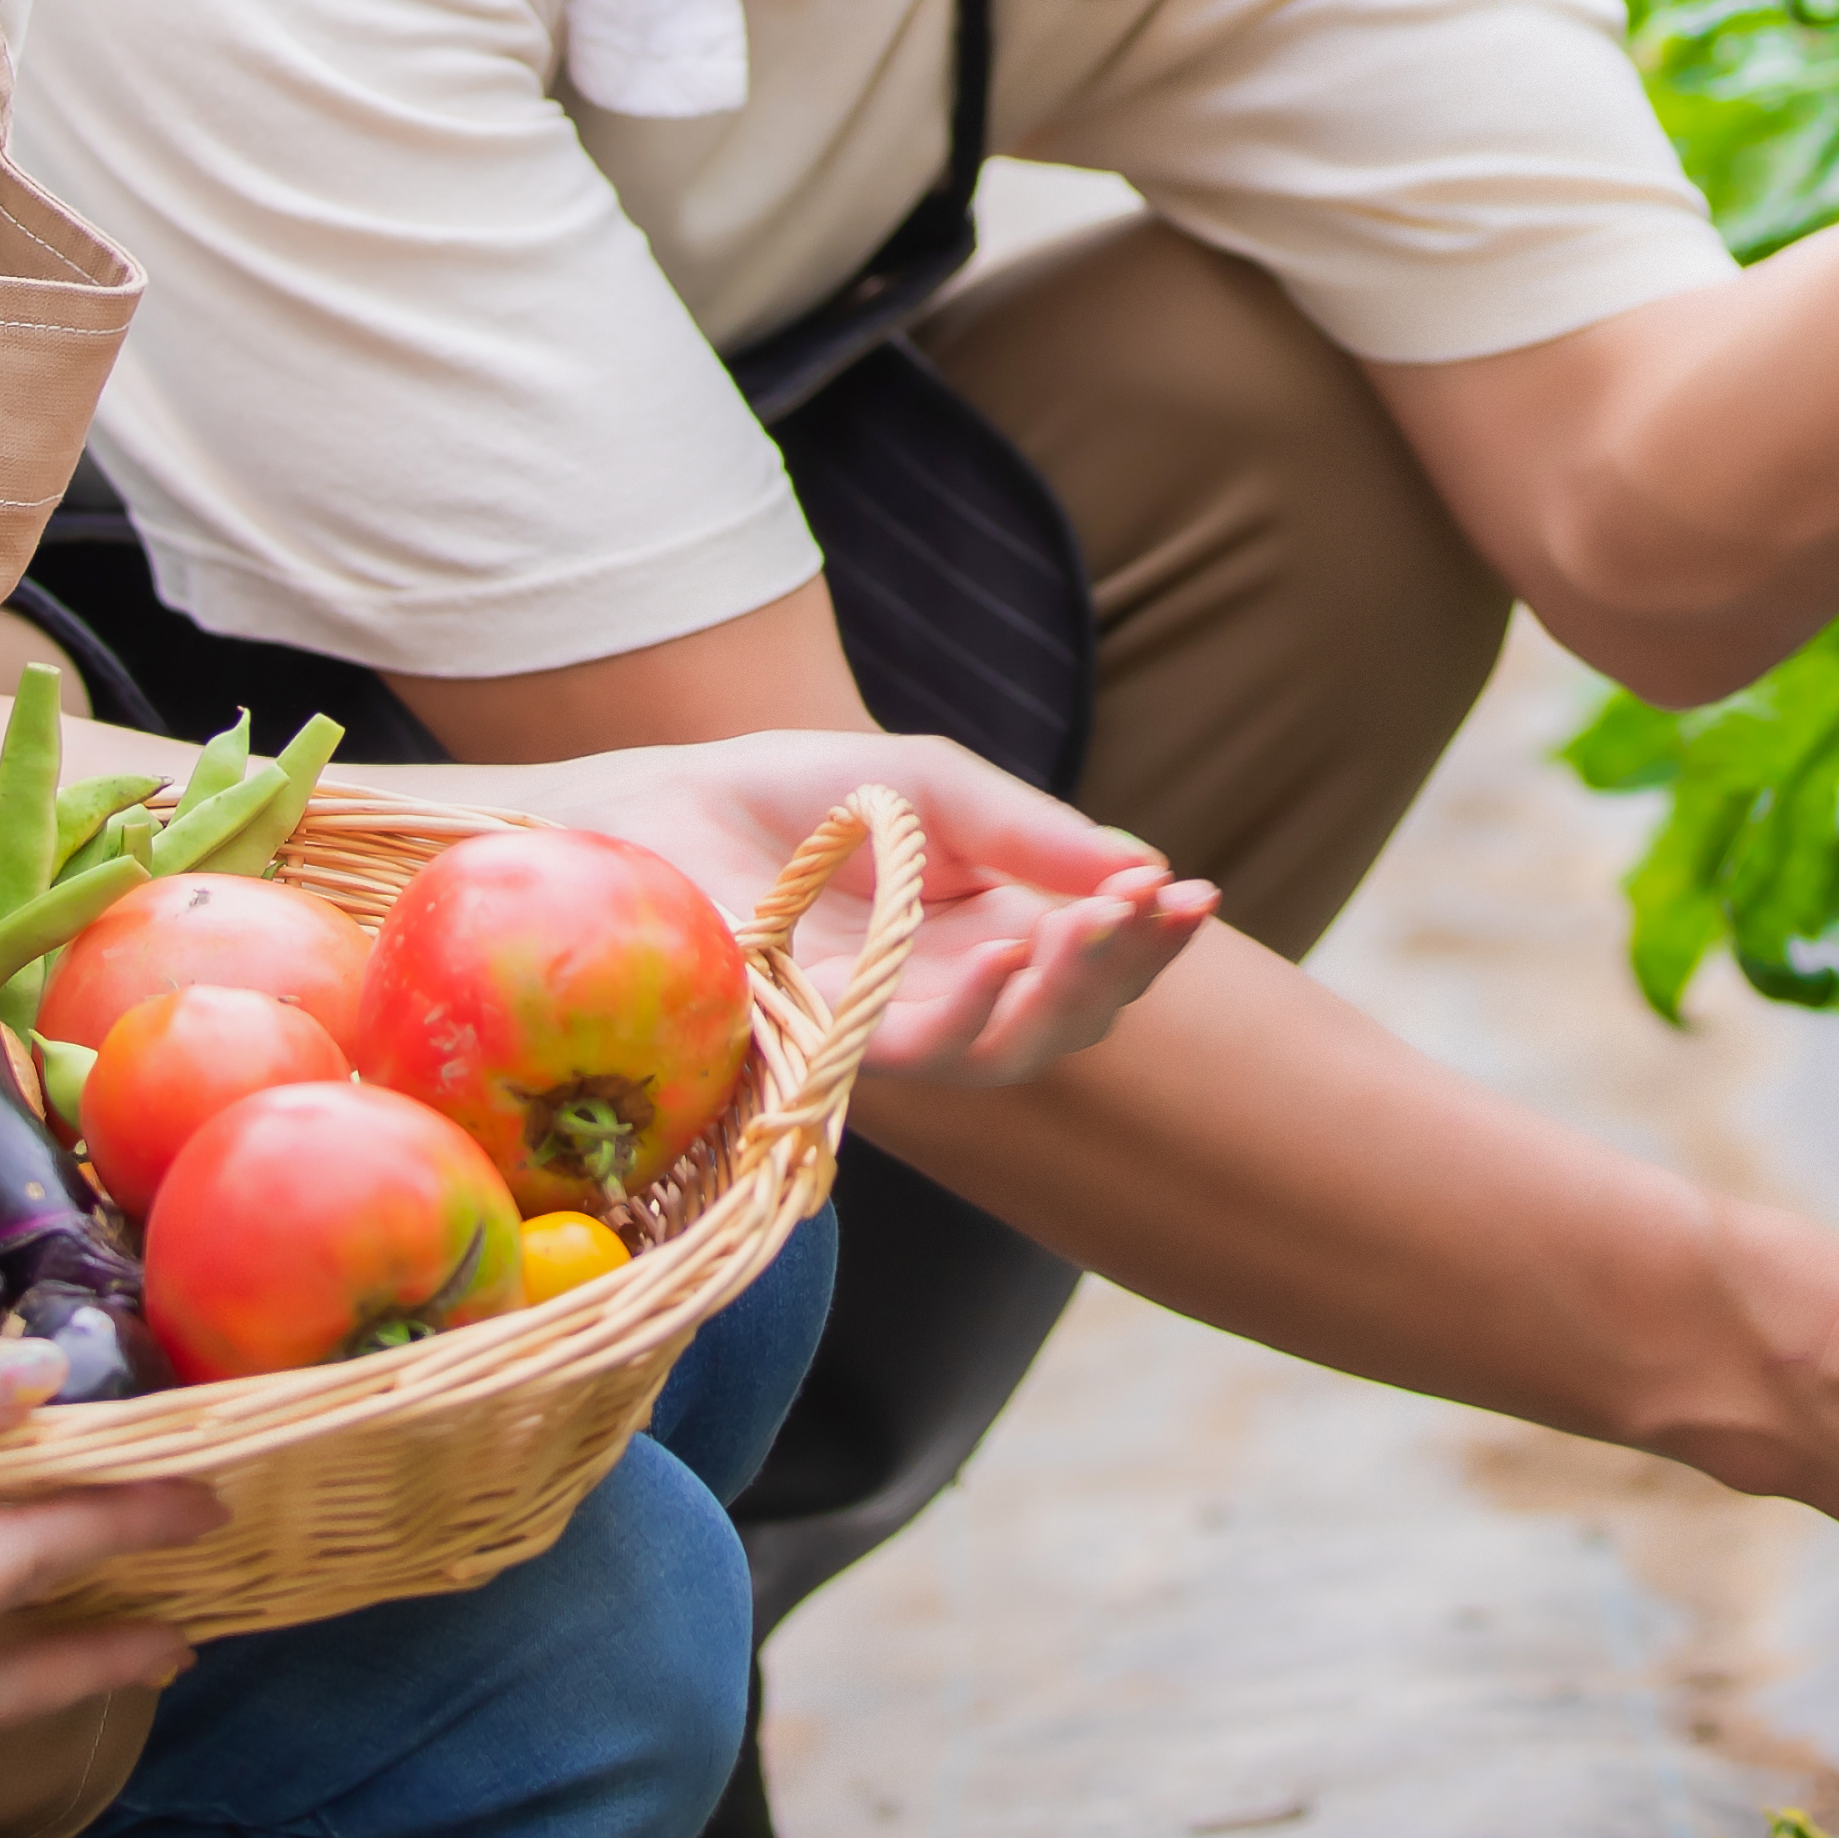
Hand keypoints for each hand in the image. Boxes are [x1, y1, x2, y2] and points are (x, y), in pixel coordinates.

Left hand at [515, 729, 1220, 1086]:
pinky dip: (967, 1013)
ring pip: (1007, 1052)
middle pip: (1067, 1016)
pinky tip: (996, 961)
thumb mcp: (925, 782)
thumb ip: (1025, 826)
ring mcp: (886, 1032)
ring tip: (1089, 927)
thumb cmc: (783, 797)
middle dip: (1124, 968)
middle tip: (1158, 910)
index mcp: (985, 932)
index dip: (1149, 936)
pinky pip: (909, 1056)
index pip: (1091, 955)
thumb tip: (1144, 867)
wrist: (647, 810)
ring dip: (1062, 993)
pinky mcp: (820, 1045)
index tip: (1191, 892)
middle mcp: (948, 998)